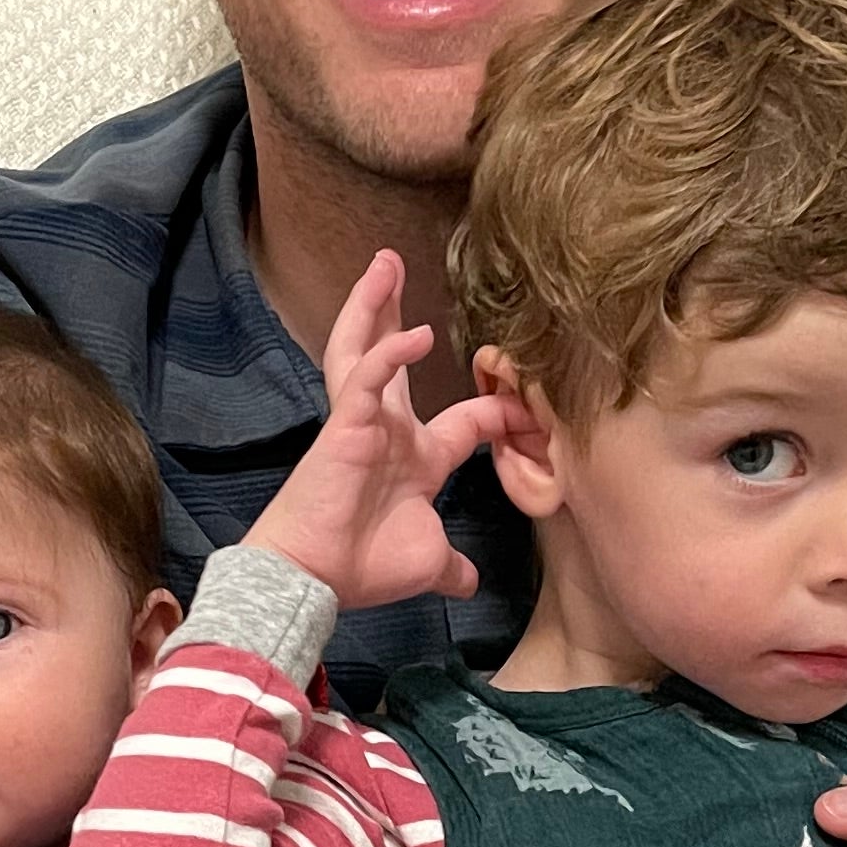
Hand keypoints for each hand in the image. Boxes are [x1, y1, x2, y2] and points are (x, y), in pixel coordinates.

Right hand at [245, 250, 509, 615]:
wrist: (318, 580)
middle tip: (395, 266)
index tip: (528, 402)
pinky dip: (389, 356)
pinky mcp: (346, 427)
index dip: (499, 409)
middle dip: (392, 312)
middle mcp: (390, 431)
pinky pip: (366, 380)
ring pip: (367, 350)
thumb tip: (469, 582)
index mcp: (417, 458)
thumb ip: (453, 566)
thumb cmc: (364, 566)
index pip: (466, 419)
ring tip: (384, 264)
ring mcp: (365, 424)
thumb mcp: (428, 562)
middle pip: (390, 356)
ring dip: (374, 306)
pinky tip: (415, 335)